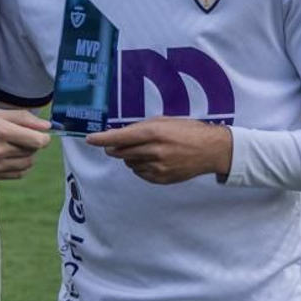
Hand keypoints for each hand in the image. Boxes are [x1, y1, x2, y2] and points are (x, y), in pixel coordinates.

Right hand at [0, 107, 50, 180]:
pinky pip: (17, 174)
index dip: (44, 137)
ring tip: (13, 145)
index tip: (41, 133)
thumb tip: (47, 126)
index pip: (37, 141)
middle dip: (32, 143)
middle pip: (32, 151)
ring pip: (27, 164)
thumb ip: (23, 118)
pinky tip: (8, 156)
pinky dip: (19, 166)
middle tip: (20, 135)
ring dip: (26, 155)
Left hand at [85, 118, 232, 184]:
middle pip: (121, 152)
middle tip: (118, 143)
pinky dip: (140, 166)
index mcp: (154, 133)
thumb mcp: (165, 121)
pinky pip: (140, 173)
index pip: (120, 137)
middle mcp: (154, 150)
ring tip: (148, 150)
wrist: (211, 150)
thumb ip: (142, 127)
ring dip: (130, 157)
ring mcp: (158, 167)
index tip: (90, 139)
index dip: (102, 139)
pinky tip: (153, 160)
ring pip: (129, 163)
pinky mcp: (162, 178)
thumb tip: (120, 133)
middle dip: (115, 147)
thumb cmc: (188, 131)